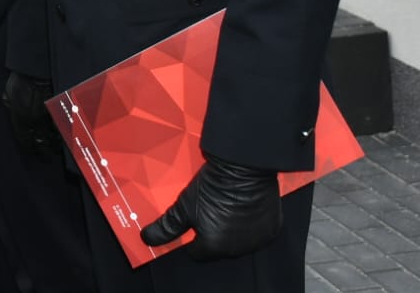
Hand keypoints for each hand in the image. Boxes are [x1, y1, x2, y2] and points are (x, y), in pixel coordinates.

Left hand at [2, 72, 59, 156]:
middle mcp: (35, 123)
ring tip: (56, 149)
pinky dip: (63, 133)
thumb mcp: (8, 94)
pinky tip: (64, 136)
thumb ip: (10, 107)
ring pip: (54, 138)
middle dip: (44, 153)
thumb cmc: (20, 80)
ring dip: (55, 145)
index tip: (32, 152)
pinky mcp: (60, 113)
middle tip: (46, 156)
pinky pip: (62, 128)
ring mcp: (48, 119)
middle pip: (41, 145)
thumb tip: (11, 112)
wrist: (37, 70)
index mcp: (20, 120)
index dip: (29, 149)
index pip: (24, 142)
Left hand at [140, 155, 281, 260]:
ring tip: (227, 206)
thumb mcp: (183, 205)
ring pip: (238, 241)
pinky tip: (243, 206)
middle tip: (209, 210)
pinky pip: (257, 232)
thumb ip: (166, 227)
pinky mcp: (272, 228)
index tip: (192, 222)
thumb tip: (148, 239)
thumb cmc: (213, 186)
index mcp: (214, 247)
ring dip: (232, 229)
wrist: (243, 166)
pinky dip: (251, 223)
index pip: (196, 252)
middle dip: (212, 232)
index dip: (191, 236)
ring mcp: (256, 240)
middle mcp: (237, 249)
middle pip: (218, 247)